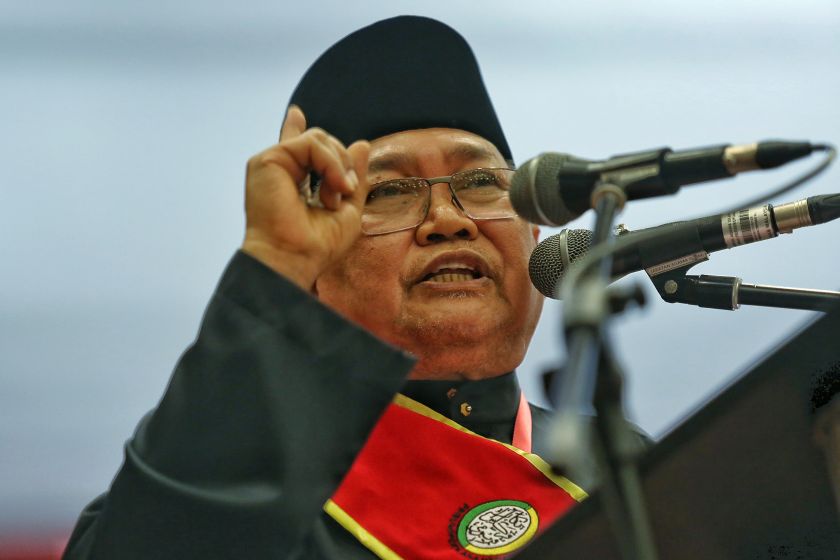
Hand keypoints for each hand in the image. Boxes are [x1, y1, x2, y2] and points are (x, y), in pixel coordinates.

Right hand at [240, 105, 369, 290]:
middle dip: (343, 163)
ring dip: (339, 165)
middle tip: (346, 193)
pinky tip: (335, 187)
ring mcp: (273, 164)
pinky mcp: (268, 160)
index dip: (295, 128)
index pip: (297, 149)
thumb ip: (353, 178)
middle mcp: (280, 171)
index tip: (295, 113)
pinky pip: (311, 143)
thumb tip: (361, 143)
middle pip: (320, 142)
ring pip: (318, 139)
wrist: (294, 258)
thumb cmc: (317, 245)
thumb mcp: (348, 210)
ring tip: (338, 195)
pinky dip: (331, 162)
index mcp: (293, 182)